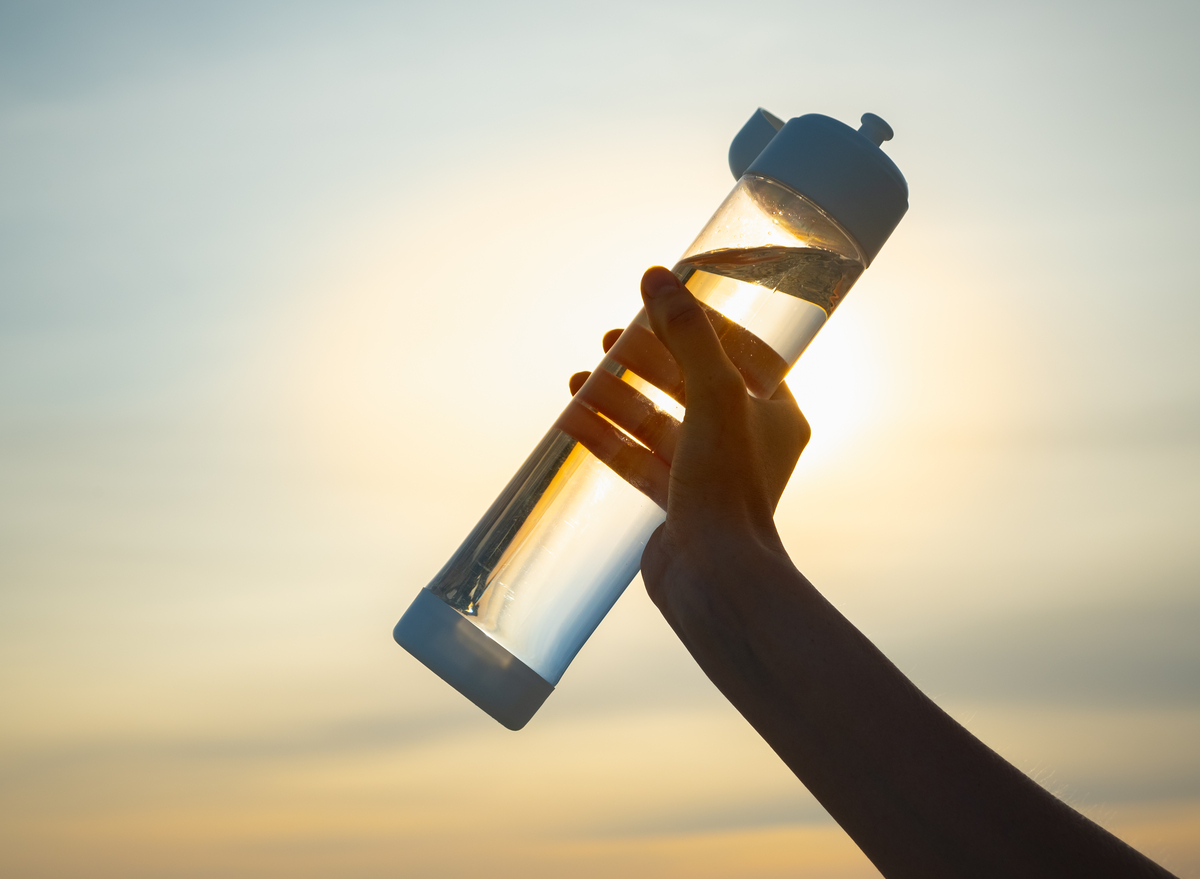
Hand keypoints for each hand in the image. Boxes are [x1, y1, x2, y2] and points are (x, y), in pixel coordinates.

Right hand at [556, 265, 809, 602]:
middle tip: (609, 339)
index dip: (695, 326)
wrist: (715, 576)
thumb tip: (655, 276)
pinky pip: (638, 459)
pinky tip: (572, 418)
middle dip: (645, 361)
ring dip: (618, 398)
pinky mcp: (676, 503)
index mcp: (775, 412)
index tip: (657, 307)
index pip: (737, 353)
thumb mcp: (712, 393)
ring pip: (657, 423)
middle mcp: (746, 441)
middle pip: (689, 385)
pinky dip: (607, 437)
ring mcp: (709, 474)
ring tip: (579, 379)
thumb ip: (686, 333)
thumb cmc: (728, 484)